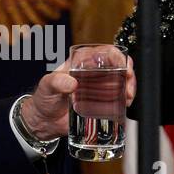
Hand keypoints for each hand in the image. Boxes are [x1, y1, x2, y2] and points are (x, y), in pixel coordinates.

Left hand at [21, 57, 135, 139]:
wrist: (44, 121)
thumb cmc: (44, 98)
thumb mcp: (47, 86)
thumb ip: (56, 81)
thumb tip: (72, 83)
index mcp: (82, 61)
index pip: (106, 52)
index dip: (119, 58)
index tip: (123, 68)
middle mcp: (94, 72)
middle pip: (119, 66)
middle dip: (129, 75)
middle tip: (128, 88)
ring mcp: (100, 87)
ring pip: (122, 82)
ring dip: (129, 88)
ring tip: (128, 98)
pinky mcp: (102, 102)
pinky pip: (118, 98)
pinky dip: (125, 101)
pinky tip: (124, 105)